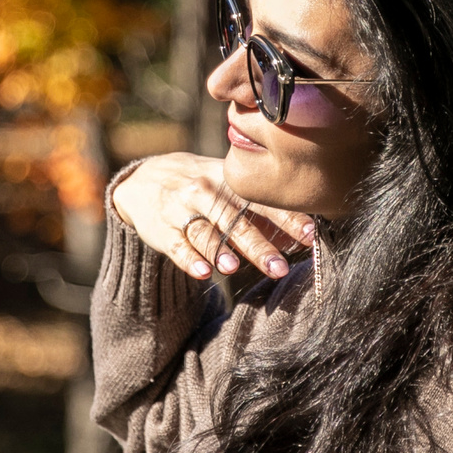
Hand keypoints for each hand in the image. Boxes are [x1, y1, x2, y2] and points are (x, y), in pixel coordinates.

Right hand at [110, 153, 316, 282]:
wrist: (143, 180)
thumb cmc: (200, 186)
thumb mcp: (225, 185)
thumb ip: (259, 208)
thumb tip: (301, 234)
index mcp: (228, 181)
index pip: (261, 200)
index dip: (286, 218)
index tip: (309, 235)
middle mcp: (204, 192)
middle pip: (235, 221)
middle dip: (258, 245)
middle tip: (280, 268)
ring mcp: (181, 210)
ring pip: (204, 233)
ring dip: (220, 250)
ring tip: (234, 268)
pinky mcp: (162, 230)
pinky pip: (176, 246)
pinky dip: (189, 259)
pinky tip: (203, 272)